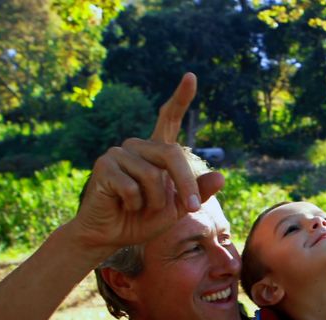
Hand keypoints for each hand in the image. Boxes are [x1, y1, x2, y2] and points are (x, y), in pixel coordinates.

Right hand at [73, 73, 223, 252]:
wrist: (111, 235)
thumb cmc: (144, 220)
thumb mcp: (177, 208)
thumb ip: (196, 192)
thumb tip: (221, 177)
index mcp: (156, 152)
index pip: (168, 119)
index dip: (180, 98)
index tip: (191, 77)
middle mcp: (137, 146)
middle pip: (173, 155)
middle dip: (186, 185)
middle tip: (192, 209)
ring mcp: (118, 153)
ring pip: (154, 176)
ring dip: (155, 202)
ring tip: (140, 207)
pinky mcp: (104, 166)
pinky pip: (133, 187)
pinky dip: (135, 204)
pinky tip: (123, 205)